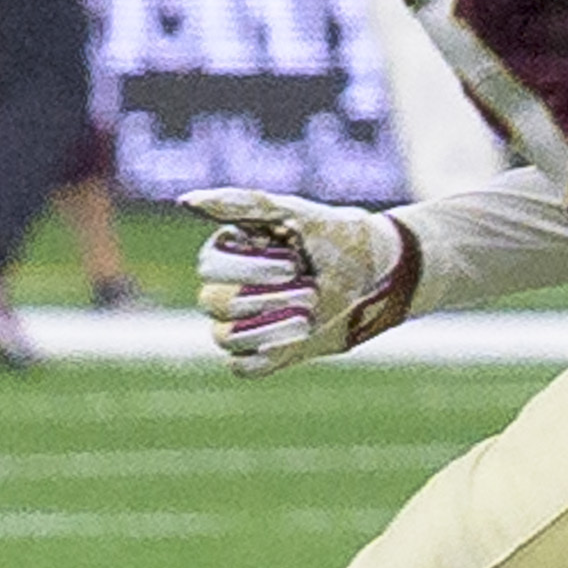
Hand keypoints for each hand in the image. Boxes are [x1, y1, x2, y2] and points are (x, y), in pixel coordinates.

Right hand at [190, 190, 416, 372]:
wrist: (382, 276)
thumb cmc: (339, 239)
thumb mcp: (297, 214)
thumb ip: (244, 205)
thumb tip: (186, 201)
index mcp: (230, 253)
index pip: (209, 267)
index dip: (249, 271)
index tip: (294, 265)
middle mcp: (229, 288)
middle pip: (214, 302)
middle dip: (264, 299)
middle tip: (312, 290)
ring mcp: (244, 323)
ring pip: (223, 336)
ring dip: (266, 328)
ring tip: (310, 315)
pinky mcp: (264, 352)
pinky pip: (242, 366)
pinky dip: (263, 357)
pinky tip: (297, 338)